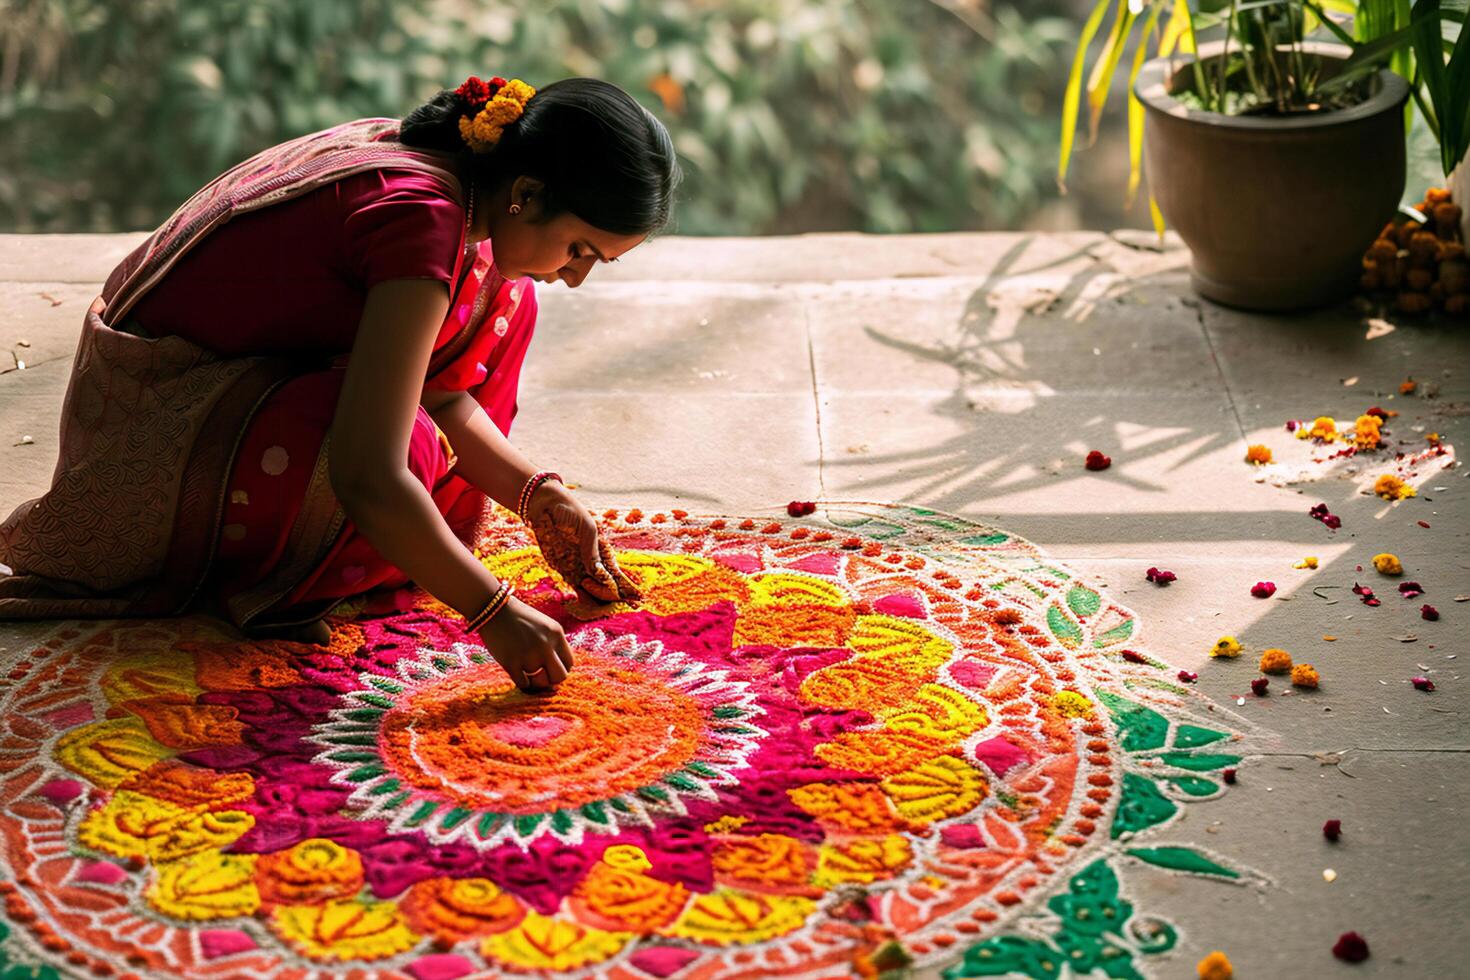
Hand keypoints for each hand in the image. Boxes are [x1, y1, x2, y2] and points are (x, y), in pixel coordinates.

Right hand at [479, 596, 573, 692]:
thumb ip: (554, 644)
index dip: (561, 669)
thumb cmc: (519, 618)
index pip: (569, 663)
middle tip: (541, 675)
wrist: (493, 608)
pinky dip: (522, 682)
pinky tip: (517, 673)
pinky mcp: (511, 663)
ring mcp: (528, 655)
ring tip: (527, 672)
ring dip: (535, 680)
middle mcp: (545, 645)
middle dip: (551, 679)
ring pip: (540, 682)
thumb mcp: (544, 625)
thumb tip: (557, 669)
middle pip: (560, 677)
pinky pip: (523, 684)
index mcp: (556, 633)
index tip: (551, 668)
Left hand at [524, 481, 640, 604]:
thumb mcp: (586, 528)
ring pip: (592, 591)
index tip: (637, 599)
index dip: (627, 587)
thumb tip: (599, 574)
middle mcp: (592, 562)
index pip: (617, 573)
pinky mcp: (563, 570)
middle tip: (618, 608)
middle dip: (613, 599)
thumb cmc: (569, 511)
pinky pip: (575, 588)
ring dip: (598, 602)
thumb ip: (591, 551)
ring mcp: (578, 567)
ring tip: (604, 614)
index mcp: (602, 551)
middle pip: (606, 586)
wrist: (544, 505)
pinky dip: (582, 599)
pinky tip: (589, 609)